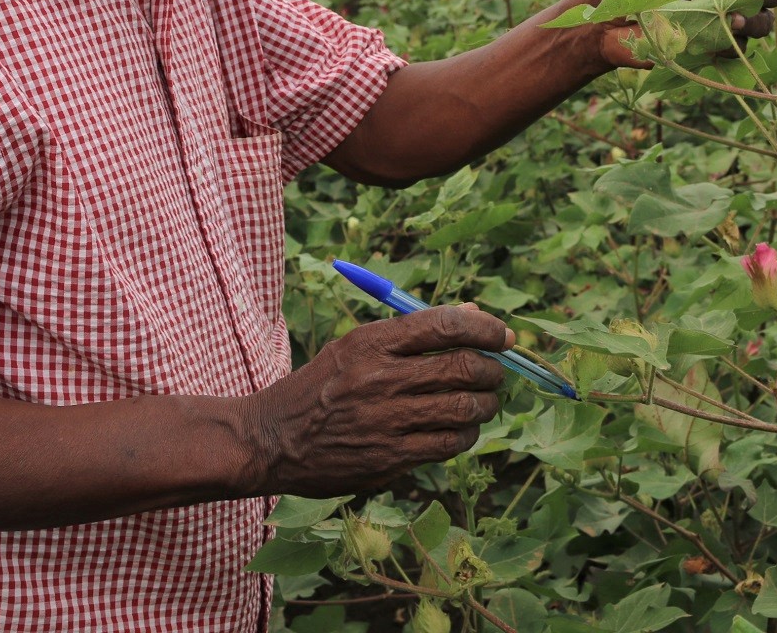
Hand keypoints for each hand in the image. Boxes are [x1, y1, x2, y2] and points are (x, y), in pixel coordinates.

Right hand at [240, 304, 510, 496]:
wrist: (273, 438)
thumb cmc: (321, 386)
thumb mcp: (354, 347)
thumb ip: (410, 334)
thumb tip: (471, 317)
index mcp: (370, 342)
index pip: (444, 326)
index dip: (484, 330)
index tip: (503, 336)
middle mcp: (380, 378)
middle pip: (463, 368)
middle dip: (493, 370)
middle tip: (496, 373)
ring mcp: (386, 421)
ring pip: (463, 408)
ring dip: (485, 405)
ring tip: (483, 403)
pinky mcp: (389, 458)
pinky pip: (448, 444)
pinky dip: (465, 434)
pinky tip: (461, 430)